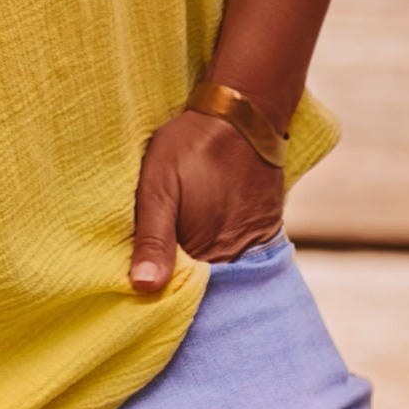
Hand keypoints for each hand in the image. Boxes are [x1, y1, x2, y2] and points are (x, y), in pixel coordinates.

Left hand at [128, 109, 284, 292]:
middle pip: (205, 286)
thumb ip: (152, 238)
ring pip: (225, 272)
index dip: (162, 291)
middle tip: (158, 274)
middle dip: (183, 285)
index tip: (141, 292)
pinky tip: (208, 243)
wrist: (242, 116)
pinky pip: (244, 255)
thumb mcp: (157, 186)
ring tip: (183, 260)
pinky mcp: (266, 229)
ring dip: (207, 272)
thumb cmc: (190, 147)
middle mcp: (233, 255)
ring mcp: (253, 244)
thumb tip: (144, 287)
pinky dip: (226, 255)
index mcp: (202, 250)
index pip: (180, 292)